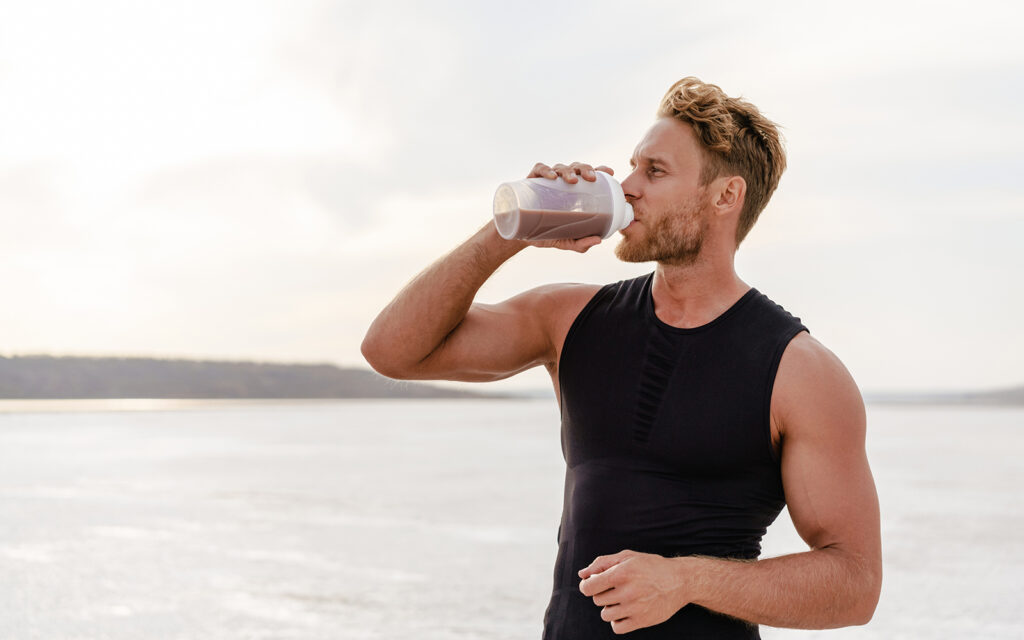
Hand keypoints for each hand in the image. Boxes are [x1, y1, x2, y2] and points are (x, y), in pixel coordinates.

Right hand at [517, 161, 614, 252]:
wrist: (519, 235)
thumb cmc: (545, 234)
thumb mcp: (564, 241)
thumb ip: (580, 243)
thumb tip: (598, 240)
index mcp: (573, 192)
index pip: (589, 176)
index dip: (600, 170)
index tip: (610, 172)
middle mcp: (561, 183)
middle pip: (577, 167)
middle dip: (586, 169)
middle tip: (592, 179)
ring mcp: (546, 180)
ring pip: (560, 167)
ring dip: (568, 170)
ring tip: (572, 180)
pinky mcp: (530, 180)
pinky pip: (539, 169)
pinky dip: (546, 170)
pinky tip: (552, 177)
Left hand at [578, 550, 692, 633]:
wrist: (679, 581)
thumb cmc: (650, 566)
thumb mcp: (627, 557)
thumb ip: (602, 563)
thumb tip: (582, 574)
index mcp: (621, 573)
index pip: (588, 588)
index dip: (587, 586)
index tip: (594, 584)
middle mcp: (627, 591)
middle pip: (597, 600)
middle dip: (604, 594)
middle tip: (618, 589)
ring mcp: (635, 608)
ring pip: (605, 615)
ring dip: (610, 608)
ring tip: (623, 600)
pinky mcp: (642, 621)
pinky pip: (617, 628)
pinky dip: (618, 622)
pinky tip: (626, 612)